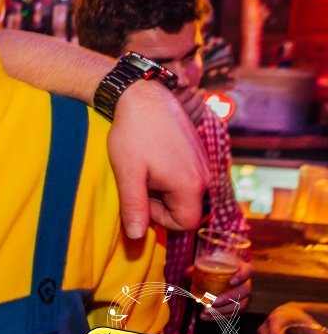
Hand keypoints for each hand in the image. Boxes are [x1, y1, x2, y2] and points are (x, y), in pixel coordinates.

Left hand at [108, 81, 209, 238]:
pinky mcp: (199, 153)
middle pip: (186, 208)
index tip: (142, 197)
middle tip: (140, 179)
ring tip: (145, 166)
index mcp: (190, 185)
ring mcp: (204, 163)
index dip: (160, 218)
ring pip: (185, 193)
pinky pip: (187, 177)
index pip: (184, 223)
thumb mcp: (128, 174)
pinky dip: (169, 175)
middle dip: (161, 202)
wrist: (143, 96)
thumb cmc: (133, 134)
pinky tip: (153, 158)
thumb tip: (136, 237)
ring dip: (163, 188)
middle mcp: (205, 176)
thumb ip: (134, 207)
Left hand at [200, 262, 251, 319]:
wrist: (219, 277)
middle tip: (212, 303)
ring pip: (240, 305)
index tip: (231, 282)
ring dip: (222, 311)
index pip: (248, 270)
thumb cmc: (213, 269)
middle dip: (228, 298)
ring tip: (205, 312)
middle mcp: (246, 282)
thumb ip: (197, 269)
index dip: (241, 276)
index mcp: (241, 268)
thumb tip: (187, 273)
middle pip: (244, 291)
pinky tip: (206, 317)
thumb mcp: (206, 266)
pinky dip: (219, 316)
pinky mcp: (239, 306)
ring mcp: (244, 295)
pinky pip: (234, 313)